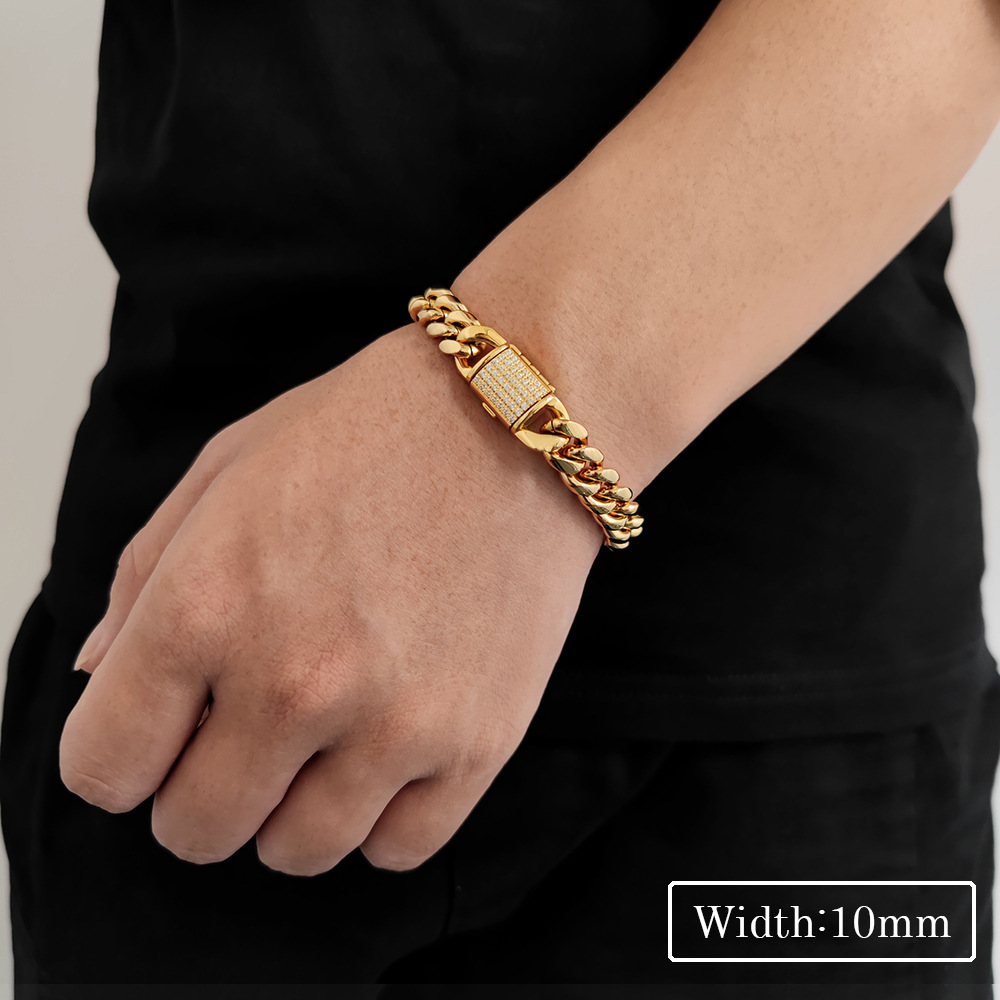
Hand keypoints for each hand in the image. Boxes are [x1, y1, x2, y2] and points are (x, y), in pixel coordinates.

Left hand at [59, 323, 601, 874]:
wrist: (513, 420)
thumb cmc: (365, 432)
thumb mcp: (225, 470)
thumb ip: (141, 580)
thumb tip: (96, 678)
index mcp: (204, 607)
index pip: (102, 767)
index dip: (118, 757)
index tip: (156, 733)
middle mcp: (292, 681)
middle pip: (195, 829)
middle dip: (199, 789)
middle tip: (237, 734)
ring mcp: (393, 723)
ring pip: (296, 851)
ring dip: (289, 808)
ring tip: (318, 739)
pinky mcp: (478, 743)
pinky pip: (397, 848)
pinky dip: (378, 816)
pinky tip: (383, 753)